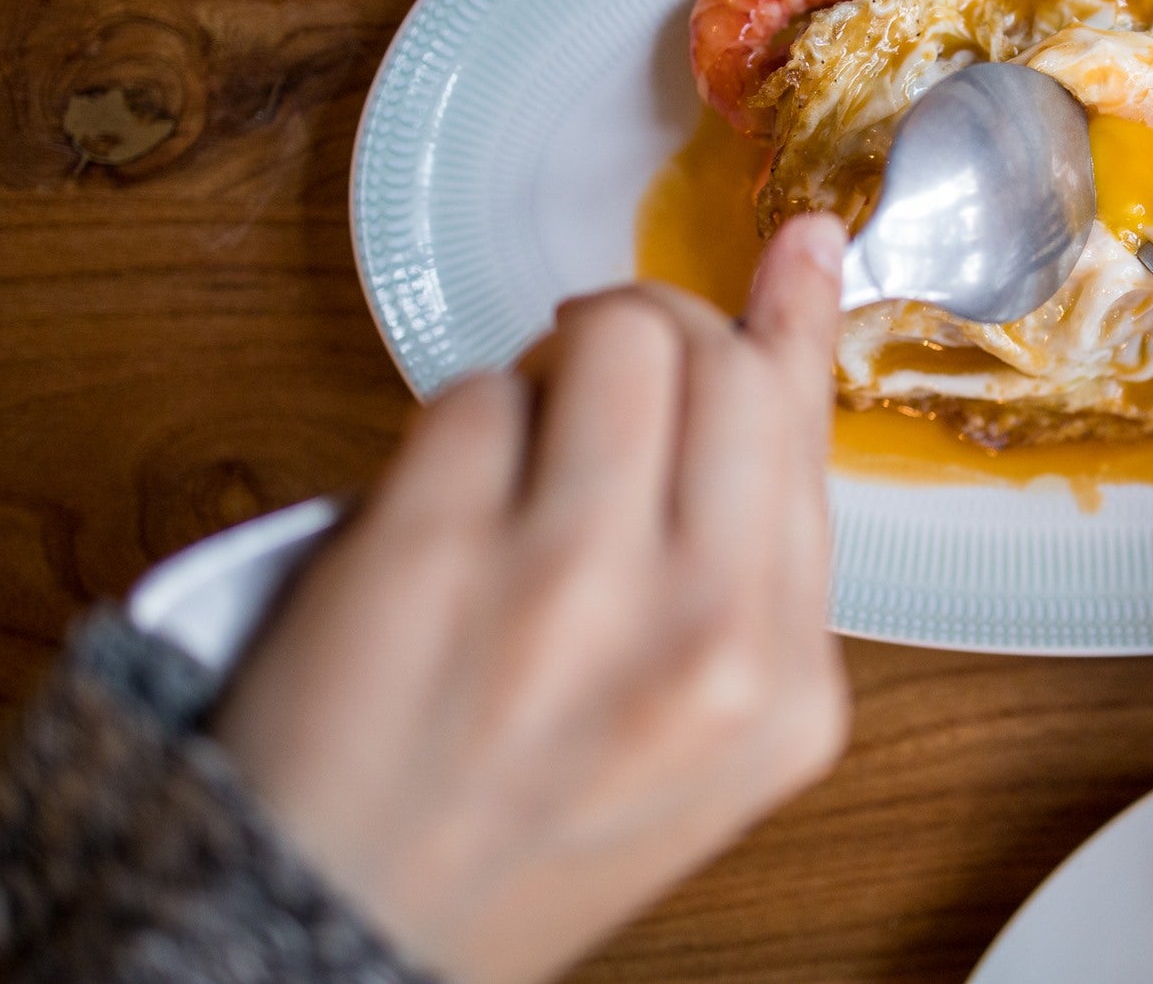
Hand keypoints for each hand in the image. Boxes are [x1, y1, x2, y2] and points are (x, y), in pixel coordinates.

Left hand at [212, 215, 852, 983]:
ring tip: (520, 467)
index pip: (808, 436)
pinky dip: (457, 434)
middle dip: (655, 338)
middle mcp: (703, 640)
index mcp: (787, 692)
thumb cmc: (524, 818)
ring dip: (556, 374)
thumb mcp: (703, 724)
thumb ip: (757, 537)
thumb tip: (801, 279)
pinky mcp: (432, 553)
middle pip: (718, 357)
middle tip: (599, 386)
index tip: (799, 238)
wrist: (344, 933)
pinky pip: (477, 390)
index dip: (791, 322)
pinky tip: (441, 525)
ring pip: (611, 336)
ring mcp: (570, 591)